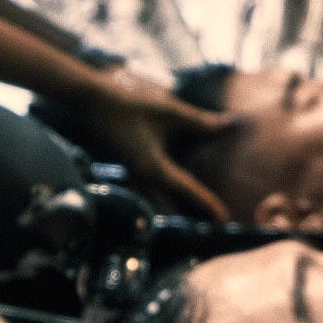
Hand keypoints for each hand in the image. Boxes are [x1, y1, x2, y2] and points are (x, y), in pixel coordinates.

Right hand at [77, 67, 234, 220]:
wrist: (94, 101)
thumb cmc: (130, 104)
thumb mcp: (168, 111)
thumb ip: (197, 120)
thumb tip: (227, 124)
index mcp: (153, 167)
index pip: (186, 189)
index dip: (207, 202)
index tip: (224, 217)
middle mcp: (144, 176)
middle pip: (175, 202)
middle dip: (195, 211)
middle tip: (217, 221)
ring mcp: (136, 174)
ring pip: (162, 197)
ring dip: (181, 204)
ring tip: (200, 211)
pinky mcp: (133, 167)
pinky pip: (153, 186)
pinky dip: (168, 192)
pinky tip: (177, 189)